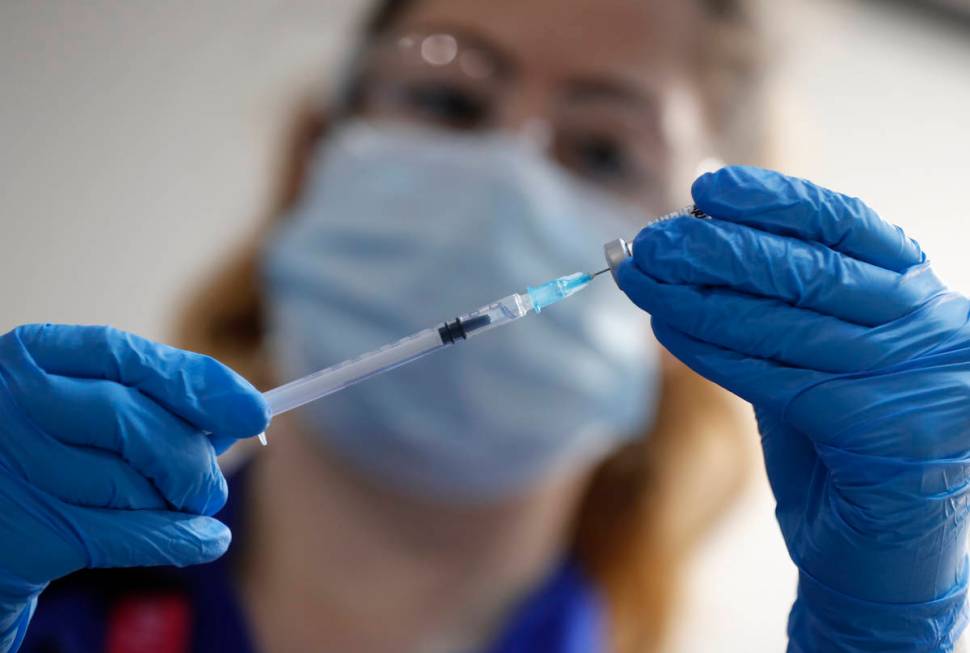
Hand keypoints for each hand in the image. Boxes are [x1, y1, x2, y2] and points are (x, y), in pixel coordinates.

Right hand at [0, 324, 267, 650]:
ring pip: (133, 484)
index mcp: (37, 355)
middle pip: (136, 424)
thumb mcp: (90, 406)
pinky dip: (181, 539)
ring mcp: (14, 467)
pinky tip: (207, 539)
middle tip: (212, 486)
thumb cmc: (54, 451)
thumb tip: (241, 415)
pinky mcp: (24, 533)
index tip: (254, 410)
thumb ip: (156, 403)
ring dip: (177, 504)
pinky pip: (130, 534)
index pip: (129, 357)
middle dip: (191, 460)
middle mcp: (15, 402)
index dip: (199, 383)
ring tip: (182, 508)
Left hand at [617, 167, 969, 651]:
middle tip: (650, 239)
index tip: (707, 187)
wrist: (882, 558)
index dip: (775, 200)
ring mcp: (918, 380)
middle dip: (717, 248)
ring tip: (641, 278)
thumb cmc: (844, 451)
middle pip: (809, 268)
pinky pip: (775, 376)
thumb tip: (696, 242)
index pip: (847, 225)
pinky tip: (665, 327)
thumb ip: (775, 308)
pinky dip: (712, 349)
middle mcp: (933, 329)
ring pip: (784, 321)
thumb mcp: (818, 362)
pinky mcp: (884, 431)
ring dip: (698, 296)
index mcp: (922, 298)